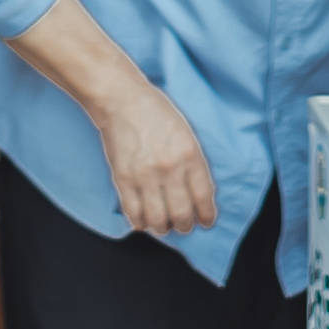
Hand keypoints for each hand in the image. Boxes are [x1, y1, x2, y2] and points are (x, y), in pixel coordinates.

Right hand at [95, 83, 218, 236]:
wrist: (122, 99)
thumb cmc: (156, 111)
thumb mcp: (186, 133)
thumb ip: (193, 162)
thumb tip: (197, 193)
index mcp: (190, 154)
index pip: (204, 197)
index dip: (206, 215)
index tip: (206, 221)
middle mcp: (169, 168)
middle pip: (181, 214)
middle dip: (184, 226)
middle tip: (183, 225)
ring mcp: (145, 176)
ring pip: (157, 220)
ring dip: (162, 228)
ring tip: (163, 225)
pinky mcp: (123, 179)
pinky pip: (133, 212)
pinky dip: (139, 222)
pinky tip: (143, 221)